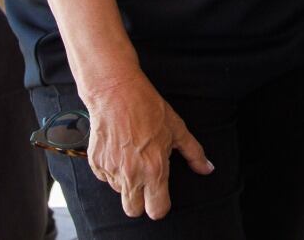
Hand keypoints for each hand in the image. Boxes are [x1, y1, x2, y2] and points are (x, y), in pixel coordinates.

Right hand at [83, 70, 214, 219]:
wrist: (116, 93)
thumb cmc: (148, 108)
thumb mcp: (177, 129)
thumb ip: (194, 153)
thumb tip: (207, 168)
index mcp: (154, 169)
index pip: (157, 210)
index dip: (161, 205)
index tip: (162, 196)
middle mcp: (131, 175)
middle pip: (133, 211)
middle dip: (141, 202)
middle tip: (146, 183)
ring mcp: (111, 170)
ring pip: (119, 192)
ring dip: (127, 182)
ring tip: (134, 158)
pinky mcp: (96, 164)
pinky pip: (105, 178)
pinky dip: (113, 170)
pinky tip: (121, 151)